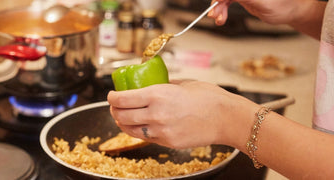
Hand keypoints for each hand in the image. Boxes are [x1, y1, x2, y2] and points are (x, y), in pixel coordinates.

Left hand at [107, 80, 259, 148]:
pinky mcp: (167, 142)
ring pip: (129, 129)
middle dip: (113, 110)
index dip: (112, 97)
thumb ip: (162, 85)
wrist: (226, 118)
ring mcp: (161, 131)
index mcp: (157, 95)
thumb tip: (148, 84)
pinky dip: (137, 131)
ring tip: (122, 117)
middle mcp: (155, 114)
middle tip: (114, 106)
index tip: (111, 95)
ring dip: (122, 122)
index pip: (122, 99)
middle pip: (121, 115)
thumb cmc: (208, 97)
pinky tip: (138, 125)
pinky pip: (145, 137)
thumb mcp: (181, 84)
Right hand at [208, 0, 299, 25]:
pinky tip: (221, 18)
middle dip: (217, 2)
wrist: (290, 11)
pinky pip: (226, 0)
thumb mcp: (262, 4)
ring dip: (218, 8)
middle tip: (214, 15)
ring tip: (219, 20)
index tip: (215, 5)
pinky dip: (222, 9)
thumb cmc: (283, 7)